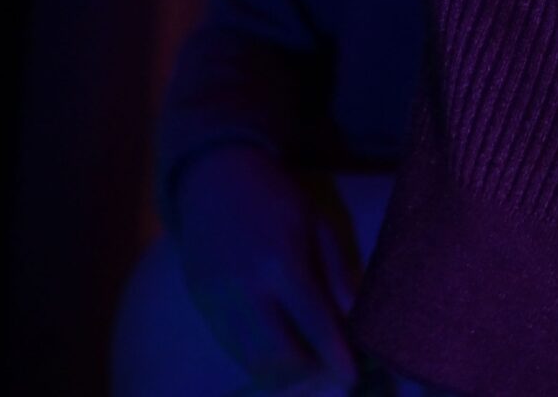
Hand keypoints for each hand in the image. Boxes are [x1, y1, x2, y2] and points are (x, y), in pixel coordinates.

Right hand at [171, 145, 362, 395]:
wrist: (215, 181)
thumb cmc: (276, 199)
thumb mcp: (317, 224)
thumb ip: (336, 272)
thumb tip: (355, 317)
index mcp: (281, 263)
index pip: (313, 324)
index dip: (335, 356)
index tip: (353, 376)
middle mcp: (246, 289)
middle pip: (279, 355)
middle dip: (308, 368)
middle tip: (328, 360)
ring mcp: (218, 301)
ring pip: (251, 360)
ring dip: (282, 369)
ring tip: (304, 354)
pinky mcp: (202, 307)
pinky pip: (232, 349)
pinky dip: (257, 357)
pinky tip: (276, 341)